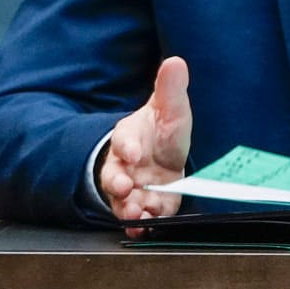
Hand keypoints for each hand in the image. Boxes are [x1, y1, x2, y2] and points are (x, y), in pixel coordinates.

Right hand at [99, 56, 191, 231]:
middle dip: (117, 183)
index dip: (127, 145)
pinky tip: (146, 226)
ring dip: (128, 208)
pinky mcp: (146, 207)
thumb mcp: (171, 110)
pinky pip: (139, 219)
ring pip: (123, 201)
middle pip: (114, 176)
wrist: (165, 158)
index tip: (132, 151)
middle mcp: (126, 166)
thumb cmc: (162, 131)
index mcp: (130, 137)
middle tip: (124, 187)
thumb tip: (175, 62)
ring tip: (136, 214)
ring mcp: (134, 189)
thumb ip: (170, 90)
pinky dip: (140, 225)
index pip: (124, 139)